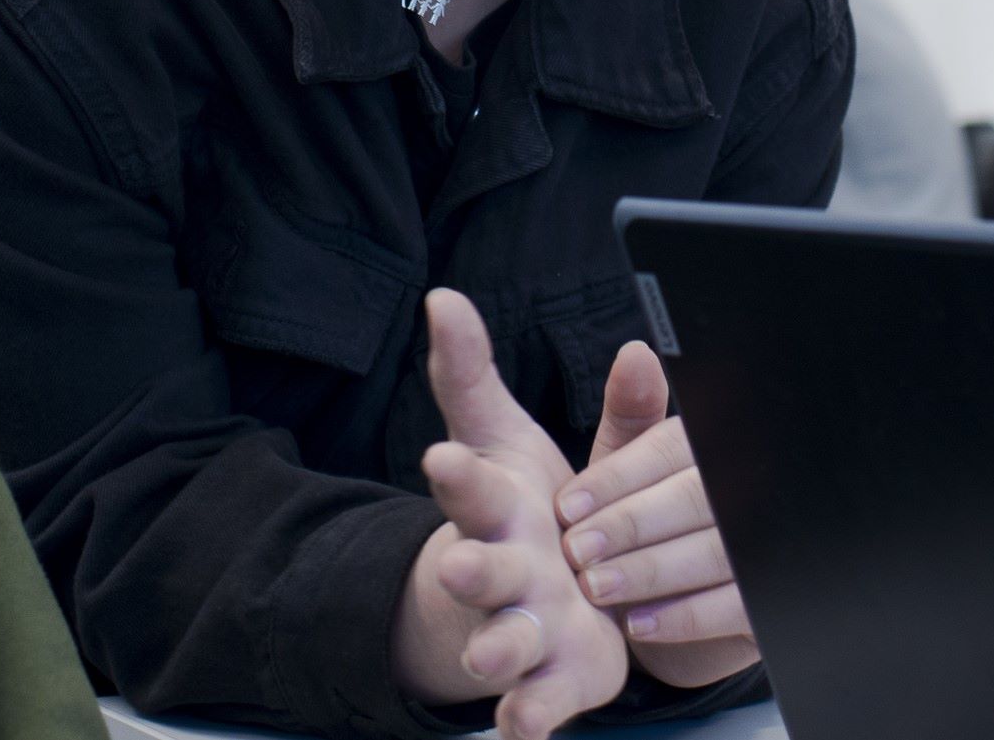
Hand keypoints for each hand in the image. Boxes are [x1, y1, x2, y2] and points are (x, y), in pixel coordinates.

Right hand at [392, 292, 630, 736]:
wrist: (530, 598)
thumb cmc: (519, 511)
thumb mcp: (502, 441)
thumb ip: (476, 376)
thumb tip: (444, 298)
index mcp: (494, 510)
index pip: (469, 487)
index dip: (457, 475)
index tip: (441, 458)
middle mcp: (502, 572)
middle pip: (480, 570)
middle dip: (471, 569)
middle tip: (461, 564)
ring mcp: (521, 630)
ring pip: (503, 643)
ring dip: (497, 652)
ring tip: (489, 661)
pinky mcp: (552, 679)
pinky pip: (537, 705)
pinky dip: (529, 719)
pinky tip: (524, 735)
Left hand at [560, 342, 757, 691]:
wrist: (687, 609)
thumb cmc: (651, 521)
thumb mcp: (632, 471)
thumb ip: (631, 417)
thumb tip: (636, 352)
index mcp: (711, 447)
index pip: (670, 451)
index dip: (616, 478)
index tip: (567, 507)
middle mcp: (750, 488)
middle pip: (695, 497)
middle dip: (630, 524)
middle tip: (576, 550)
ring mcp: (769, 544)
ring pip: (715, 551)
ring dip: (651, 571)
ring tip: (597, 586)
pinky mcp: (775, 599)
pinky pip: (737, 606)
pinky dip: (686, 616)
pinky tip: (640, 624)